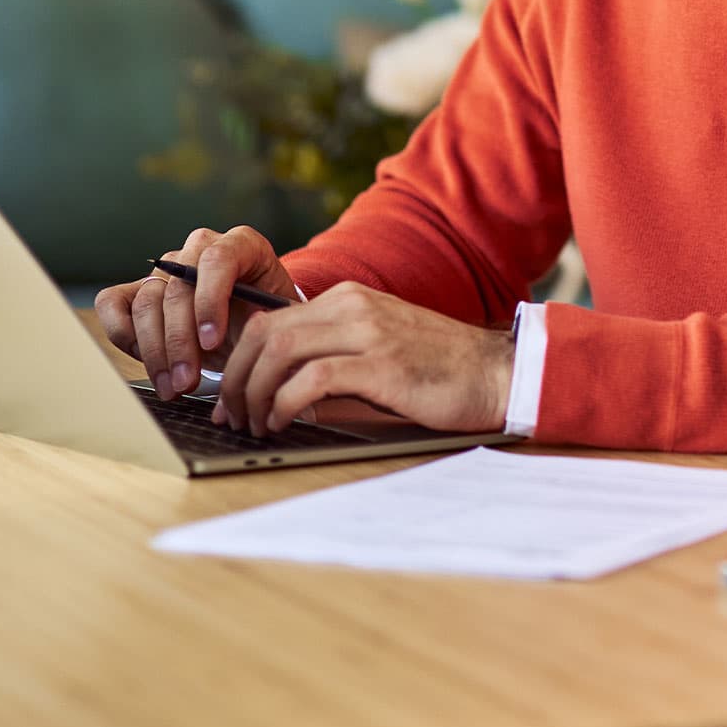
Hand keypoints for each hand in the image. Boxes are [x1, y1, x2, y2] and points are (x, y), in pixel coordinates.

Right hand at [95, 226, 298, 401]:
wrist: (252, 324)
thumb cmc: (266, 320)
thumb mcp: (277, 321)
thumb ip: (265, 327)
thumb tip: (246, 354)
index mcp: (242, 244)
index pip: (217, 259)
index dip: (210, 301)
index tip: (212, 341)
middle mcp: (200, 248)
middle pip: (177, 288)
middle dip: (180, 341)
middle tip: (188, 382)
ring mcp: (167, 267)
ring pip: (147, 302)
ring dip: (156, 352)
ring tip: (173, 387)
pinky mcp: (138, 288)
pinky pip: (113, 302)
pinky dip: (123, 334)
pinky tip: (148, 363)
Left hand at [213, 282, 513, 438]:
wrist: (495, 373)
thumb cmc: (437, 372)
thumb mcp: (376, 354)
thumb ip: (331, 361)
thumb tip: (277, 395)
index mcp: (349, 300)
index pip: (271, 320)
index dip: (240, 362)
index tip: (232, 399)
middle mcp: (354, 306)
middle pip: (266, 333)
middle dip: (237, 379)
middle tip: (232, 418)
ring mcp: (368, 332)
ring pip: (281, 350)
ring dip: (255, 394)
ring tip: (254, 426)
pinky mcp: (383, 364)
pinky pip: (313, 378)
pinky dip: (285, 403)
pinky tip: (284, 423)